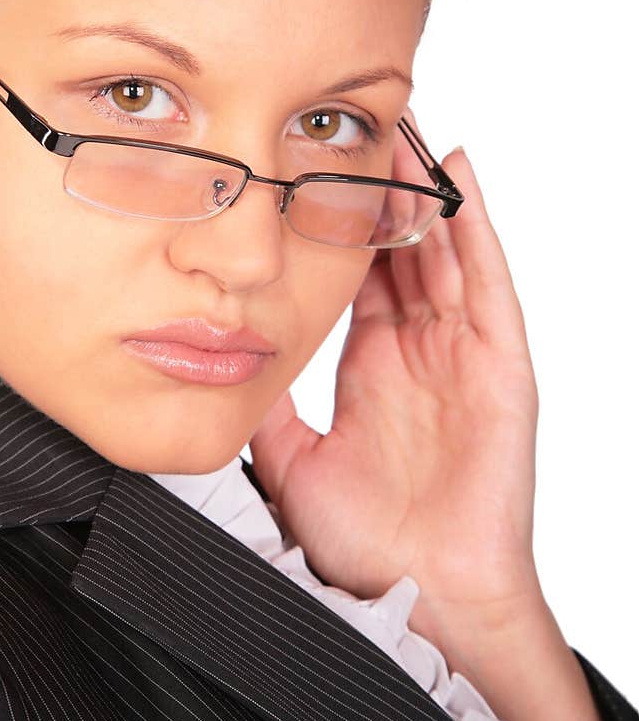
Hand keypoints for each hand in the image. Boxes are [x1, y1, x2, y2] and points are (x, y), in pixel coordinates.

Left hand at [248, 144, 545, 634]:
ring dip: (424, 192)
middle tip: (361, 125)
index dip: (340, 220)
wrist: (421, 594)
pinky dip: (476, 232)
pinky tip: (459, 184)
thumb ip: (264, 405)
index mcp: (372, 367)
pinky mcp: (500, 367)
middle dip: (384, 188)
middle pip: (402, 247)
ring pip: (442, 251)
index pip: (358, 273)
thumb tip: (220, 360)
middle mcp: (419, 351)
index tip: (314, 168)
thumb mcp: (291, 459)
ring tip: (404, 131)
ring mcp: (462, 354)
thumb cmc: (366, 542)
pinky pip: (487, 286)